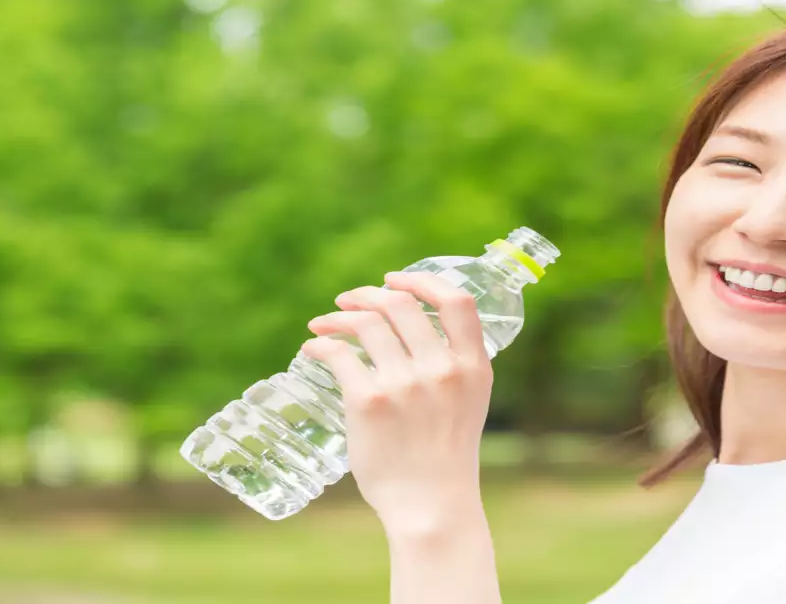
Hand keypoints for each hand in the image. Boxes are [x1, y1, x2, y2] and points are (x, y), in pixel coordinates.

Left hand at [300, 271, 493, 536]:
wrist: (431, 506)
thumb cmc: (446, 455)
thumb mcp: (470, 401)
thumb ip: (452, 364)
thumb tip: (415, 329)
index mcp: (472, 366)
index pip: (456, 300)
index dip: (422, 280)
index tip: (395, 279)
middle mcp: (441, 369)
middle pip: (400, 304)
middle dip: (368, 295)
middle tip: (349, 301)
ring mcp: (404, 384)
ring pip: (365, 323)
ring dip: (338, 317)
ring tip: (324, 324)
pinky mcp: (368, 402)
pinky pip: (338, 354)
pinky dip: (320, 346)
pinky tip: (313, 350)